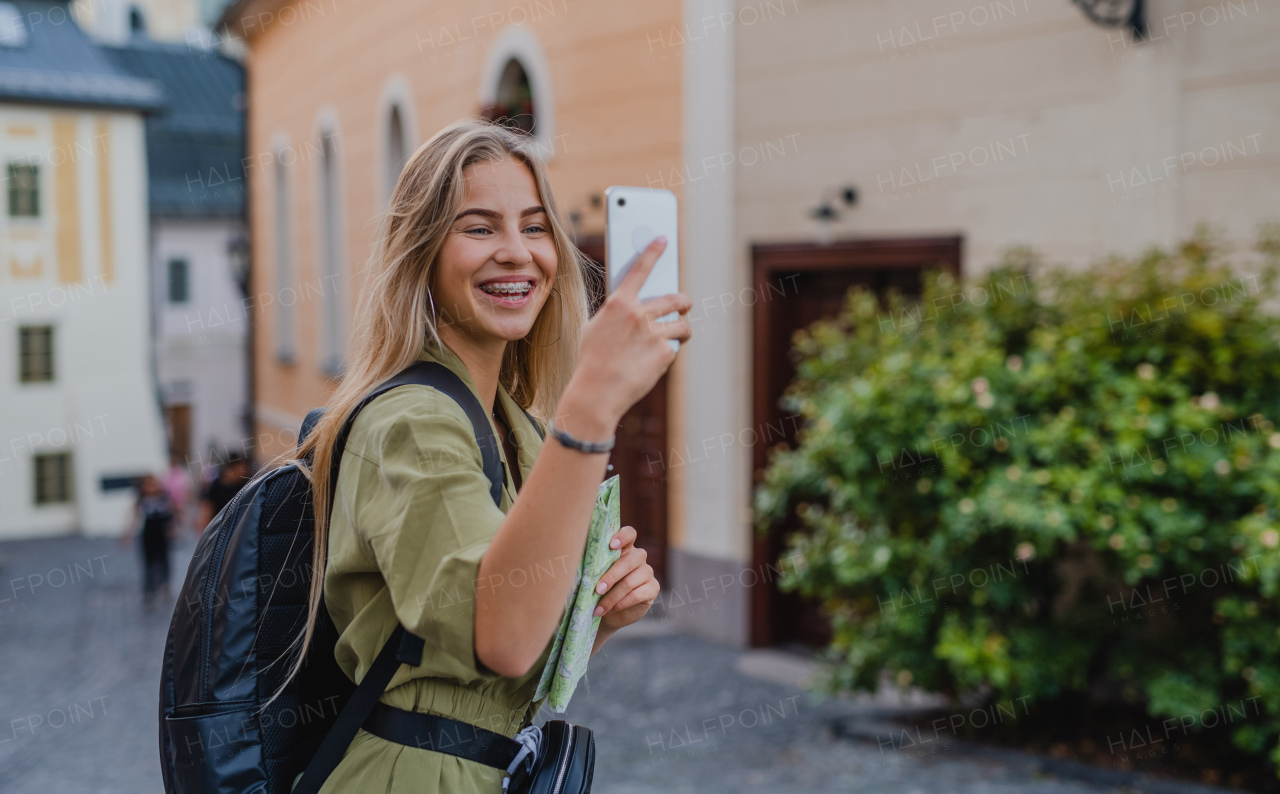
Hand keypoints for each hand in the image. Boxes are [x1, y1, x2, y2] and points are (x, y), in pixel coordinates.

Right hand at [562, 237, 691, 433]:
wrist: (596, 392)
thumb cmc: (592, 361)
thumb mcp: (595, 328)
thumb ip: (616, 313)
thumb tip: (634, 304)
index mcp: (618, 304)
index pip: (639, 269)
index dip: (653, 251)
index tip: (663, 238)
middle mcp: (638, 314)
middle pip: (675, 298)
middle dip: (683, 302)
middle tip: (684, 305)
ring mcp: (654, 333)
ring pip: (682, 323)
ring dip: (681, 329)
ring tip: (676, 334)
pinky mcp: (664, 352)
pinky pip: (674, 346)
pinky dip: (668, 352)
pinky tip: (654, 361)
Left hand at [592, 525, 658, 632]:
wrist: (610, 613)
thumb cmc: (599, 589)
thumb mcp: (594, 576)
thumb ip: (591, 567)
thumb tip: (575, 563)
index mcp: (624, 548)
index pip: (630, 534)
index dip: (623, 536)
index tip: (612, 545)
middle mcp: (638, 557)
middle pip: (630, 561)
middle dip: (611, 576)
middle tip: (597, 590)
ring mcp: (647, 572)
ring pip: (630, 582)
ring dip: (612, 597)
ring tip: (598, 608)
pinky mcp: (653, 588)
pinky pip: (637, 595)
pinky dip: (621, 603)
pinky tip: (610, 609)